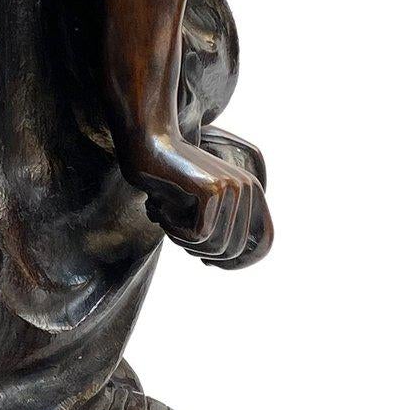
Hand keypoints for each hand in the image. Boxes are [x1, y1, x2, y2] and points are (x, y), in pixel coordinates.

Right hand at [128, 127, 272, 268]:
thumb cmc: (167, 179)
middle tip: (174, 232)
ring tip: (164, 217)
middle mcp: (249, 188)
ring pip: (215, 246)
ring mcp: (233, 187)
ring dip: (182, 240)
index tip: (209, 264)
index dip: (238, 262)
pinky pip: (198, 236)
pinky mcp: (213, 190)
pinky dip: (174, 231)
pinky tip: (160, 208)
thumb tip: (222, 263)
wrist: (145, 145)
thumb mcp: (198, 206)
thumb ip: (216, 228)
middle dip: (199, 251)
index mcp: (253, 191)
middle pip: (233, 251)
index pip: (263, 243)